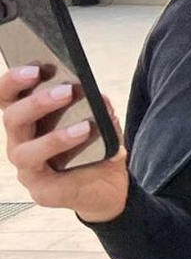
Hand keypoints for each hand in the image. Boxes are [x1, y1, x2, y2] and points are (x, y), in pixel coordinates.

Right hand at [1, 66, 129, 222]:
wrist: (113, 186)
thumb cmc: (99, 148)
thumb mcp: (103, 121)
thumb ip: (96, 106)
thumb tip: (95, 95)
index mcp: (28, 120)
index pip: (8, 96)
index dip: (13, 80)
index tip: (34, 68)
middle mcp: (20, 142)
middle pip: (12, 118)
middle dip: (37, 102)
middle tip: (66, 91)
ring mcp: (26, 168)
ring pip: (23, 150)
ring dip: (55, 136)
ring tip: (85, 126)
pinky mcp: (40, 190)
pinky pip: (44, 175)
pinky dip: (66, 159)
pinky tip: (85, 145)